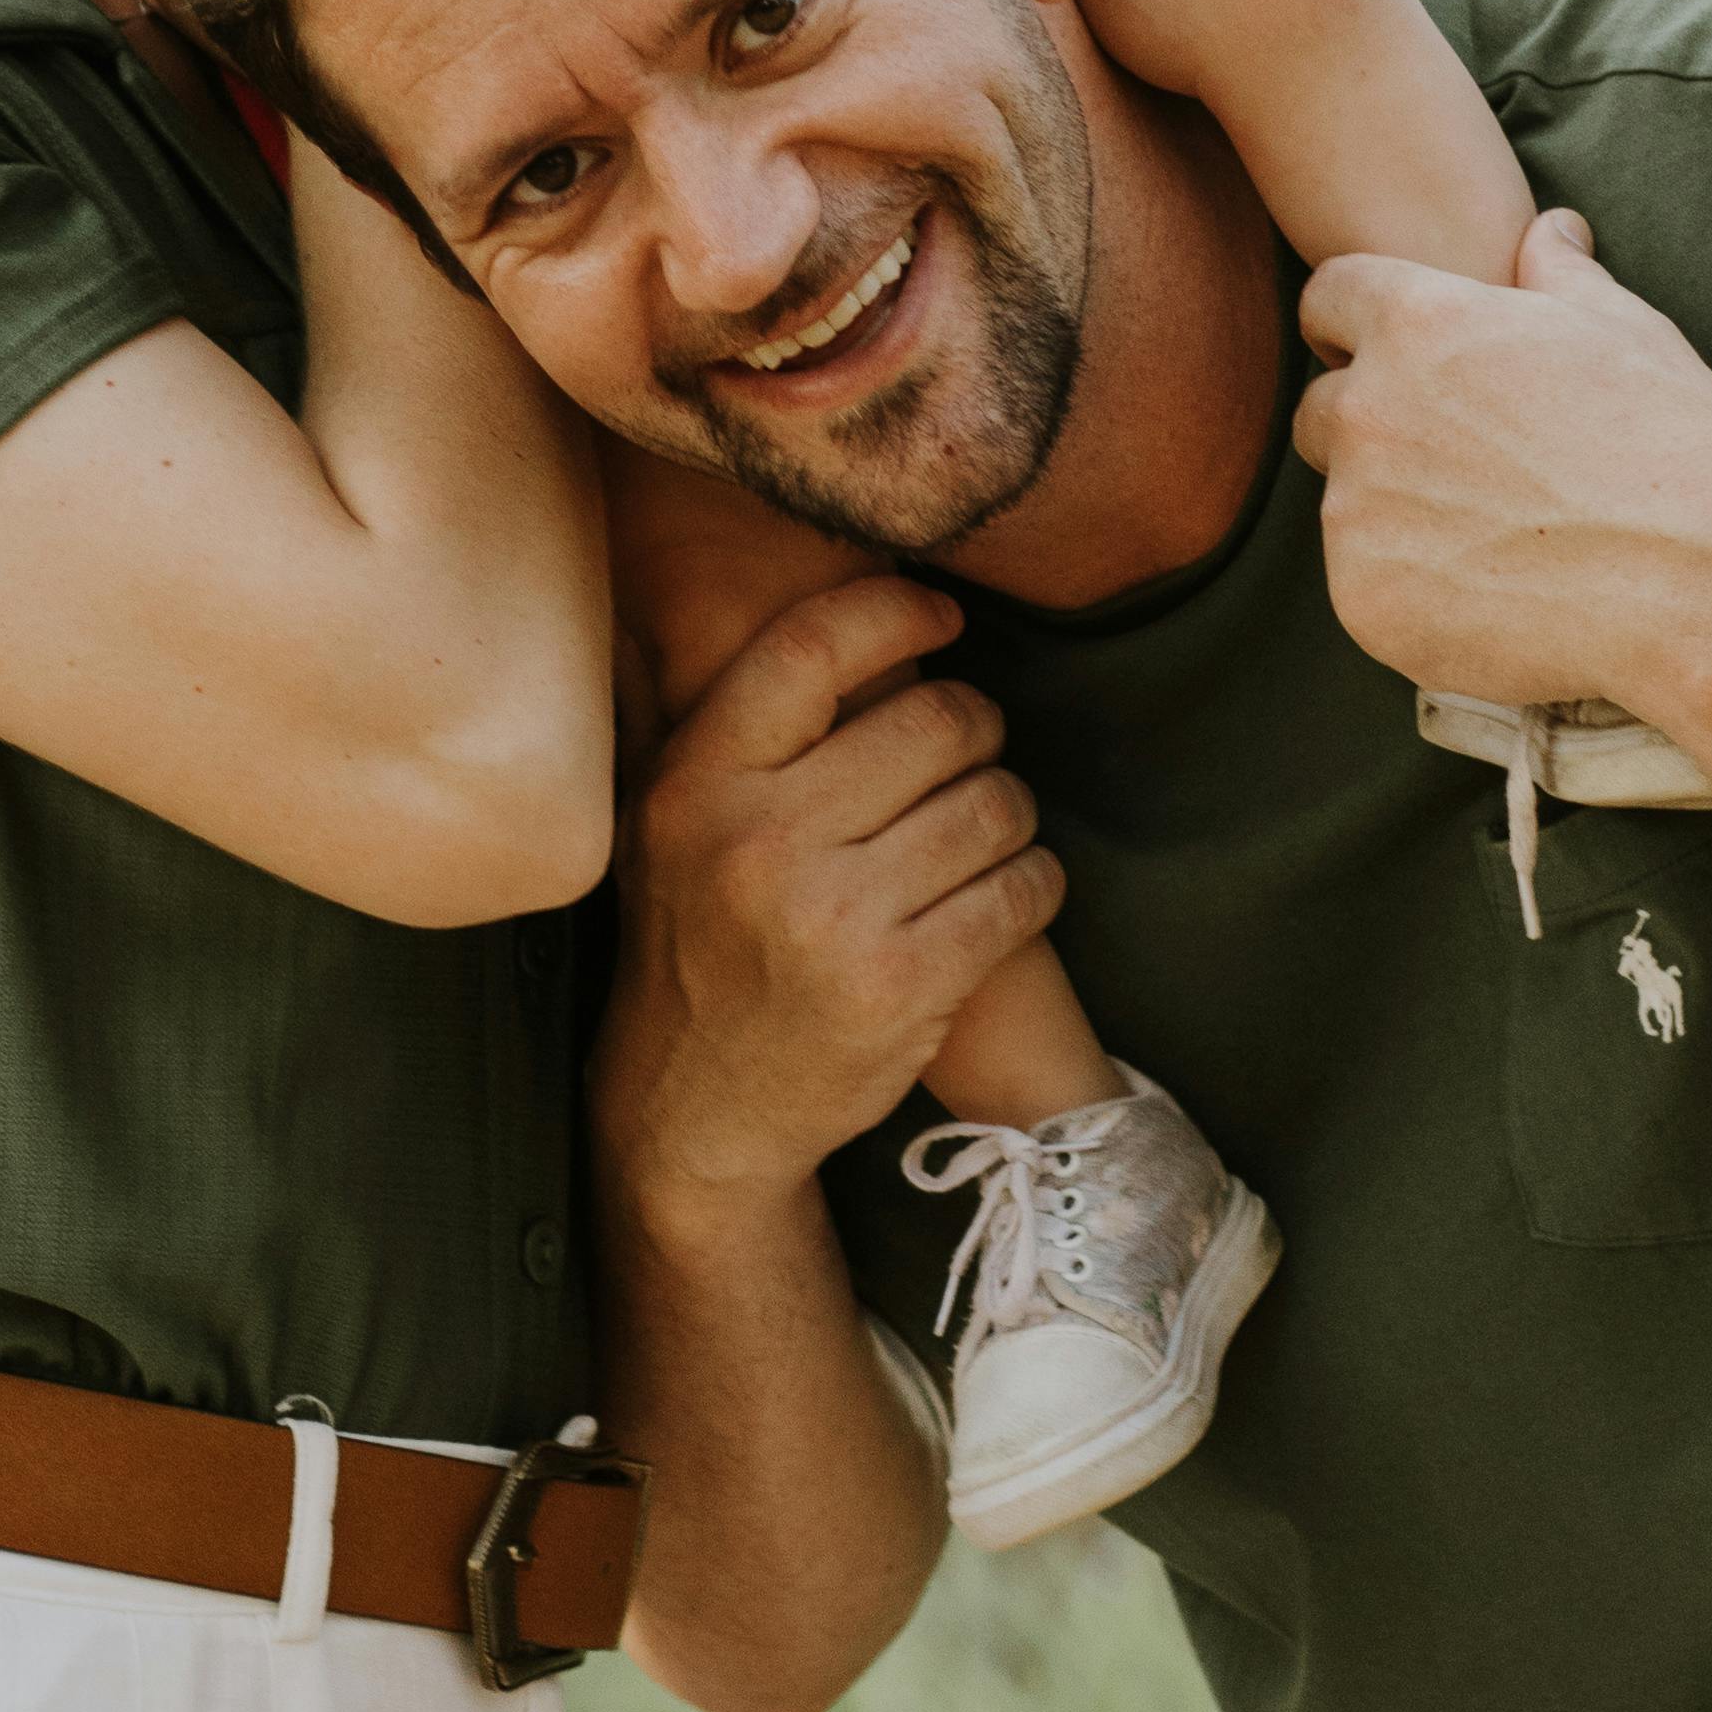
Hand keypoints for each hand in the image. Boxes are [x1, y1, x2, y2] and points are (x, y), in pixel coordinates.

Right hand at [596, 579, 1061, 1207]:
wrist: (694, 1108)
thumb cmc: (701, 941)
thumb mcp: (674, 825)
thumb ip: (739, 731)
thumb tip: (838, 604)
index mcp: (699, 785)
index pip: (811, 649)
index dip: (894, 612)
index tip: (942, 615)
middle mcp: (762, 841)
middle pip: (934, 723)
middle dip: (978, 727)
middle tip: (975, 747)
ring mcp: (835, 918)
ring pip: (991, 805)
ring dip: (1013, 807)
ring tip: (992, 824)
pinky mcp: (903, 986)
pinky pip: (1018, 893)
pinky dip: (1036, 880)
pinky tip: (1016, 885)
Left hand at [1292, 207, 1711, 731]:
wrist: (1701, 586)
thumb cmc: (1671, 441)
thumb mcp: (1622, 329)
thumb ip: (1558, 272)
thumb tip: (1552, 227)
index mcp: (1417, 324)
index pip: (1327, 299)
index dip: (1356, 324)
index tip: (1392, 356)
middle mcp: (1367, 411)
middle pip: (1321, 410)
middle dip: (1371, 428)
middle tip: (1459, 466)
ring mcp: (1355, 512)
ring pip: (1345, 505)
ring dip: (1394, 515)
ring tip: (1498, 540)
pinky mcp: (1364, 600)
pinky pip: (1366, 584)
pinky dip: (1413, 591)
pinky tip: (1495, 597)